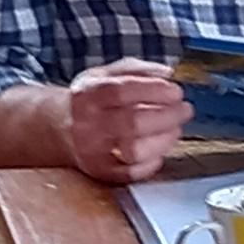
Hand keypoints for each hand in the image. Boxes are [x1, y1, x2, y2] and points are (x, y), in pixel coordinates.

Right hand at [66, 57, 193, 182]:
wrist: (58, 128)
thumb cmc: (89, 99)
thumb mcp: (104, 74)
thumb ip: (136, 69)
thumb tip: (166, 73)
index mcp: (89, 93)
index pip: (123, 91)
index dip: (155, 91)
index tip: (176, 91)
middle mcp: (88, 123)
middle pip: (133, 122)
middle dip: (167, 116)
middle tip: (185, 110)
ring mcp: (93, 151)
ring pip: (134, 151)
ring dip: (163, 140)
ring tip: (175, 129)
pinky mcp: (99, 172)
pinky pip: (131, 174)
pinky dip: (152, 163)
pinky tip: (160, 150)